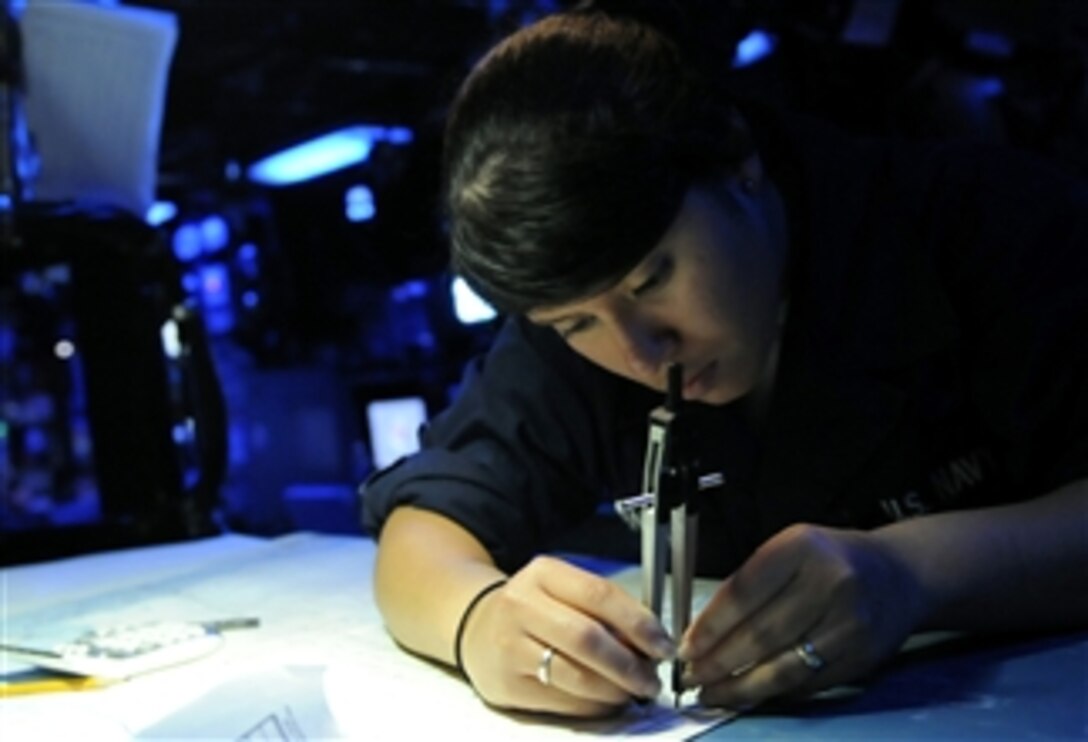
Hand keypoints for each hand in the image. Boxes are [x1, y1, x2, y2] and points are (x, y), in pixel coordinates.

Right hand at [460, 555, 675, 716]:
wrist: (476, 628)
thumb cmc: (533, 609)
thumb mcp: (563, 589)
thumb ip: (604, 608)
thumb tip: (650, 643)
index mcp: (543, 573)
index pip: (600, 594)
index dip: (639, 623)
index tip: (663, 644)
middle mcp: (521, 605)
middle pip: (588, 639)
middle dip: (630, 664)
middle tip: (652, 678)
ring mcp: (510, 647)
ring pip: (577, 676)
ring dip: (616, 690)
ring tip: (632, 691)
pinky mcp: (507, 685)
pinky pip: (564, 702)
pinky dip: (594, 706)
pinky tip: (606, 700)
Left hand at [678, 523, 922, 709]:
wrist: (899, 576)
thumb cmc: (831, 561)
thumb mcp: (790, 550)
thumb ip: (750, 584)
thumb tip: (702, 631)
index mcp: (802, 548)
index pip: (744, 592)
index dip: (711, 626)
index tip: (686, 646)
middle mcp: (831, 583)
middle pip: (761, 634)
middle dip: (718, 661)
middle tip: (691, 675)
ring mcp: (850, 624)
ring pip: (783, 667)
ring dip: (740, 686)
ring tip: (712, 693)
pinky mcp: (861, 658)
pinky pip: (806, 683)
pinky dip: (772, 693)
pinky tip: (749, 694)